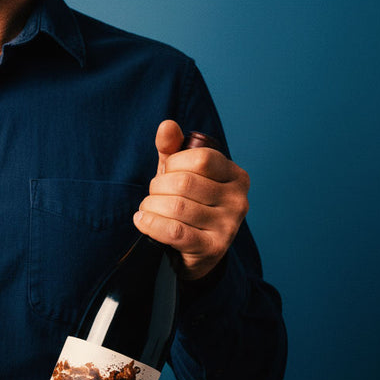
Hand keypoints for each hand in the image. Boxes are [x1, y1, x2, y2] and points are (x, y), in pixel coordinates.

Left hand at [134, 120, 249, 280]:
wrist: (196, 254)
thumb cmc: (188, 206)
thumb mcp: (181, 175)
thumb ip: (173, 150)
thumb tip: (167, 126)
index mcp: (235, 176)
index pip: (200, 158)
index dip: (174, 164)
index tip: (166, 174)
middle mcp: (238, 199)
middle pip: (184, 183)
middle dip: (157, 188)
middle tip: (153, 196)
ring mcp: (228, 225)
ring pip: (176, 207)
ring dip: (151, 207)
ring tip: (148, 210)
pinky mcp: (213, 248)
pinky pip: (174, 231)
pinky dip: (151, 224)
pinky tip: (141, 221)